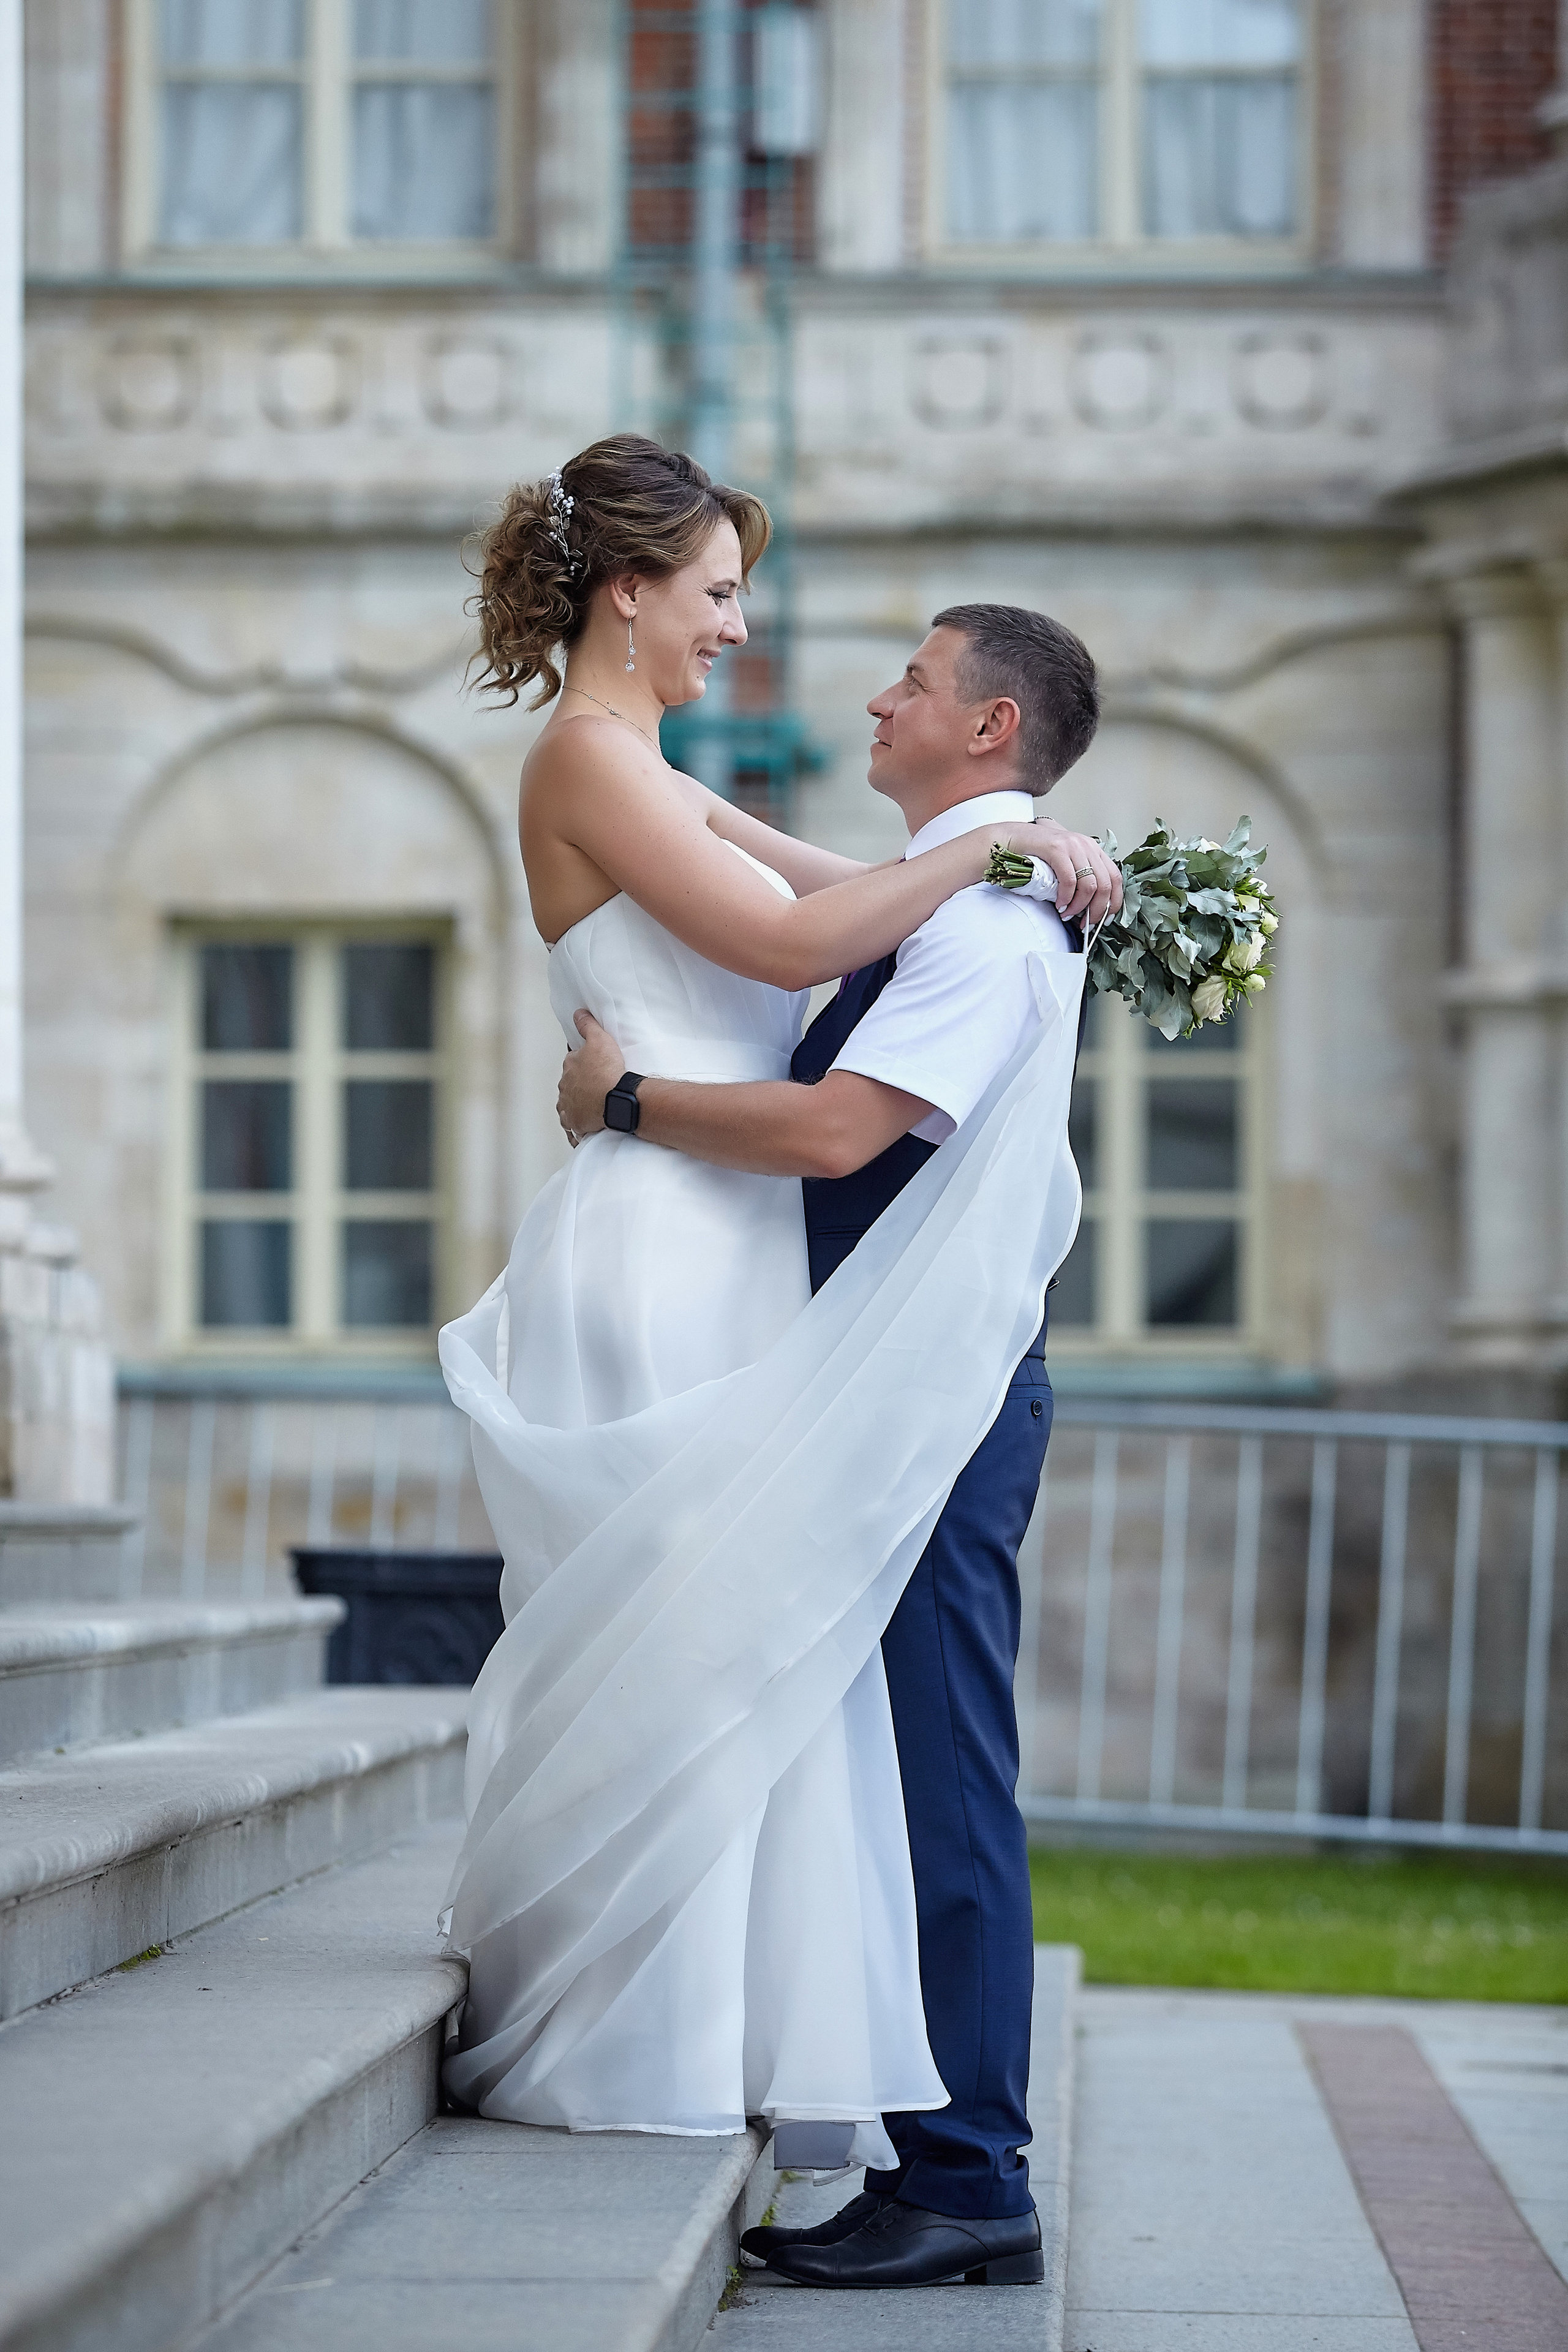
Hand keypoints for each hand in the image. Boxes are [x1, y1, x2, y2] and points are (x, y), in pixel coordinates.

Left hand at [557, 1009, 625, 1142]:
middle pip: (570, 1084)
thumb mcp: (600, 1040)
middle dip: (579, 1085)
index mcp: (569, 1066)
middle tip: (597, 1086)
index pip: (572, 1062)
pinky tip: (585, 1125)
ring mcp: (568, 1107)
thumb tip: (577, 1013)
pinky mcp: (574, 1124)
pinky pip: (572, 1126)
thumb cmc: (608, 1070)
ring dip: (577, 1105)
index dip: (583, 1063)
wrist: (614, 1101)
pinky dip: (576, 1126)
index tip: (593, 1066)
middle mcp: (564, 1087)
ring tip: (593, 1106)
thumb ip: (588, 1025)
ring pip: (569, 1105)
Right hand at [997, 817, 1120, 926]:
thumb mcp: (1068, 862)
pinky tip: (1059, 905)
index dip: (1114, 902)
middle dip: (1096, 910)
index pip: (1116, 878)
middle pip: (1105, 884)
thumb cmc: (1039, 853)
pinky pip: (1069, 880)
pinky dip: (1066, 898)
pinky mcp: (1057, 849)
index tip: (1106, 919)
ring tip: (1068, 914)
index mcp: (1093, 849)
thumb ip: (1081, 877)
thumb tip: (1090, 907)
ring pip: (1089, 885)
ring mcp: (1073, 846)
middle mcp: (1087, 846)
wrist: (1015, 837)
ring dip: (1079, 906)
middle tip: (1085, 924)